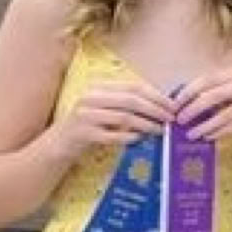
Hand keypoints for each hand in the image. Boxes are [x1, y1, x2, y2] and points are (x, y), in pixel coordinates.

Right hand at [50, 82, 175, 160]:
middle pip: (131, 100)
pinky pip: (112, 135)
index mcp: (99, 87)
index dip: (156, 95)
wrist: (57, 145)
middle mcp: (90, 97)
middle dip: (156, 109)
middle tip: (171, 119)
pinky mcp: (82, 134)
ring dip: (146, 124)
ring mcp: (85, 115)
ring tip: (160, 131)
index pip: (134, 87)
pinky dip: (128, 137)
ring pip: (124, 117)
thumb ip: (127, 104)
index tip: (173, 105)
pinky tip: (139, 139)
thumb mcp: (106, 109)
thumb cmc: (89, 126)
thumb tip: (162, 105)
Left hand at [172, 68, 231, 143]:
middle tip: (180, 120)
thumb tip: (176, 104)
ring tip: (191, 135)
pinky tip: (208, 137)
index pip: (209, 79)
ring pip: (227, 113)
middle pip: (217, 94)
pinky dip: (221, 132)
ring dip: (206, 125)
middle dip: (195, 108)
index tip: (175, 104)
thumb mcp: (222, 98)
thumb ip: (204, 96)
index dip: (190, 90)